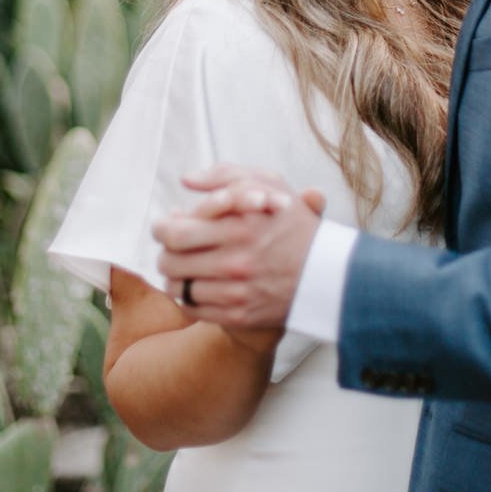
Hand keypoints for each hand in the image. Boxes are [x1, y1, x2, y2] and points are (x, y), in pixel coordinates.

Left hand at [155, 165, 325, 330]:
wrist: (328, 274)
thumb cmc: (294, 224)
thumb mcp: (270, 185)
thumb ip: (225, 175)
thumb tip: (186, 180)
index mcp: (239, 226)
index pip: (175, 232)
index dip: (162, 228)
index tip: (166, 225)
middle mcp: (236, 261)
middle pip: (169, 261)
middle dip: (165, 252)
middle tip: (172, 248)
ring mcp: (236, 292)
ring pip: (177, 288)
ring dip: (175, 277)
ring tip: (185, 268)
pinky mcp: (239, 316)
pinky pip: (193, 309)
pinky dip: (188, 298)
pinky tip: (199, 286)